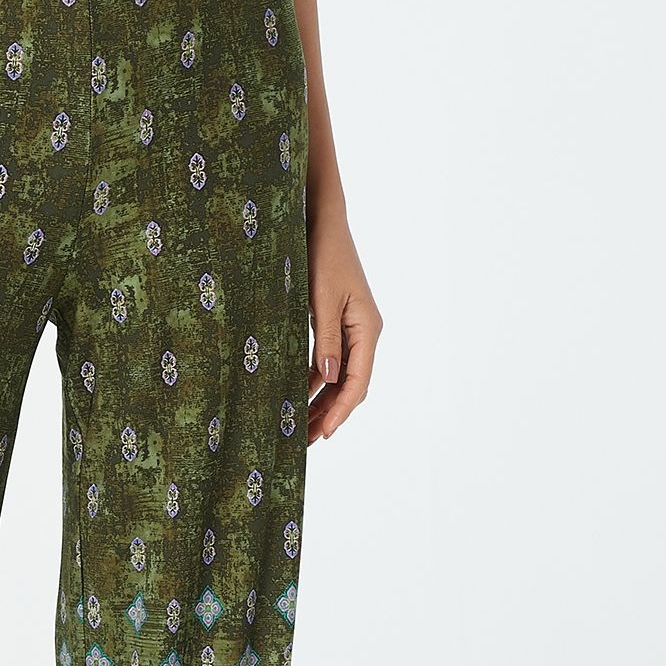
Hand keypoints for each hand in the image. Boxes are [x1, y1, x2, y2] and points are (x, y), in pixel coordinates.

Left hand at [306, 209, 381, 442]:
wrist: (323, 225)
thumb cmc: (324, 256)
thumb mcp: (321, 300)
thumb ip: (326, 340)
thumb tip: (327, 378)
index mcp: (367, 329)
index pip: (358, 381)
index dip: (341, 410)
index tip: (325, 433)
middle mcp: (364, 333)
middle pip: (351, 385)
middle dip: (330, 414)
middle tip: (306, 441)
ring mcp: (352, 330)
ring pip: (340, 378)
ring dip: (322, 402)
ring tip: (301, 428)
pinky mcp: (337, 325)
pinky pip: (329, 362)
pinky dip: (314, 382)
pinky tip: (297, 397)